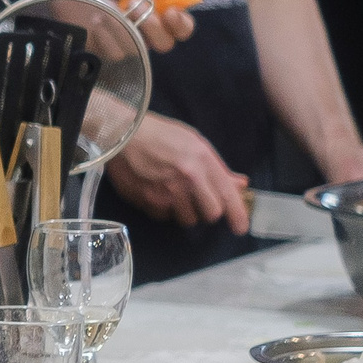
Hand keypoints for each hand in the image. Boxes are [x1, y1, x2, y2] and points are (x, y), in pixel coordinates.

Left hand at [34, 0, 194, 50]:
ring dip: (124, 26)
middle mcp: (141, 27)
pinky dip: (106, 35)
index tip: (171, 13)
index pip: (180, 27)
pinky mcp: (99, 48)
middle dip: (154, 27)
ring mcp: (121, 40)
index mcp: (154, 7)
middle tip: (135, 6)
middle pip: (165, 44)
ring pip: (137, 49)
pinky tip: (94, 19)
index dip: (182, 25)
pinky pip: (113, 53)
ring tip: (107, 5)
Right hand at [109, 113, 248, 229]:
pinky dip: (165, 210)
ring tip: (176, 195)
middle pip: (211, 214)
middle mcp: (187, 180)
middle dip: (208, 211)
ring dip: (186, 212)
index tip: (240, 227)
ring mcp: (166, 193)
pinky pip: (165, 217)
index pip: (227, 196)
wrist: (122, 136)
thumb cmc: (160, 135)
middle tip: (201, 201)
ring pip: (188, 219)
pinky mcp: (148, 202)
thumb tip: (240, 184)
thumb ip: (218, 168)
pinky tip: (159, 194)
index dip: (238, 216)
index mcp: (202, 161)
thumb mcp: (195, 143)